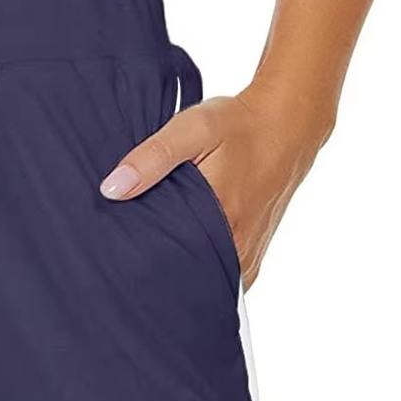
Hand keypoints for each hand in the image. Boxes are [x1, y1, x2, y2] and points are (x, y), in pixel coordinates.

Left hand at [99, 84, 331, 288]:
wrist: (289, 122)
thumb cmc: (240, 125)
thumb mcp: (191, 129)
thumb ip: (151, 159)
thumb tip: (111, 189)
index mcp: (223, 223)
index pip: (173, 266)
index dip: (143, 265)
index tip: (119, 260)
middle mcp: (240, 248)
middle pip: (189, 278)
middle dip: (159, 273)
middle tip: (128, 260)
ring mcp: (250, 254)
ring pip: (207, 278)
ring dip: (182, 271)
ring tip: (152, 258)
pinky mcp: (254, 252)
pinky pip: (224, 274)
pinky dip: (202, 267)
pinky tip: (180, 252)